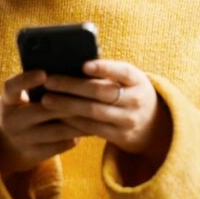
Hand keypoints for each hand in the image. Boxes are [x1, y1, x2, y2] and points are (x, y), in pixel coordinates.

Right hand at [0, 69, 84, 176]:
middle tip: (93, 93)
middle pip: (43, 110)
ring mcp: (22, 139)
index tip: (44, 73)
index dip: (27, 80)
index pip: (11, 87)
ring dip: (80, 121)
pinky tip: (92, 128)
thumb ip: (39, 87)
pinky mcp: (33, 155)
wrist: (6, 147)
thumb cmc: (24, 112)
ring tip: (99, 111)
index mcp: (7, 101)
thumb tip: (73, 69)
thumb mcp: (22, 99)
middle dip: (70, 102)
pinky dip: (77, 136)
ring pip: (57, 130)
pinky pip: (61, 145)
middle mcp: (11, 120)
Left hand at [39, 59, 171, 164]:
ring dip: (67, 105)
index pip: (122, 71)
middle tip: (49, 82)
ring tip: (46, 100)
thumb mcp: (128, 80)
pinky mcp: (120, 136)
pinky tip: (58, 115)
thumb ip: (108, 72)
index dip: (104, 68)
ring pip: (93, 112)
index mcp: (138, 80)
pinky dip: (73, 121)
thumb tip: (72, 62)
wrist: (153, 125)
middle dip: (72, 86)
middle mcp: (136, 100)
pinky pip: (92, 128)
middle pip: (101, 92)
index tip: (83, 65)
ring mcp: (129, 120)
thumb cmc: (130, 93)